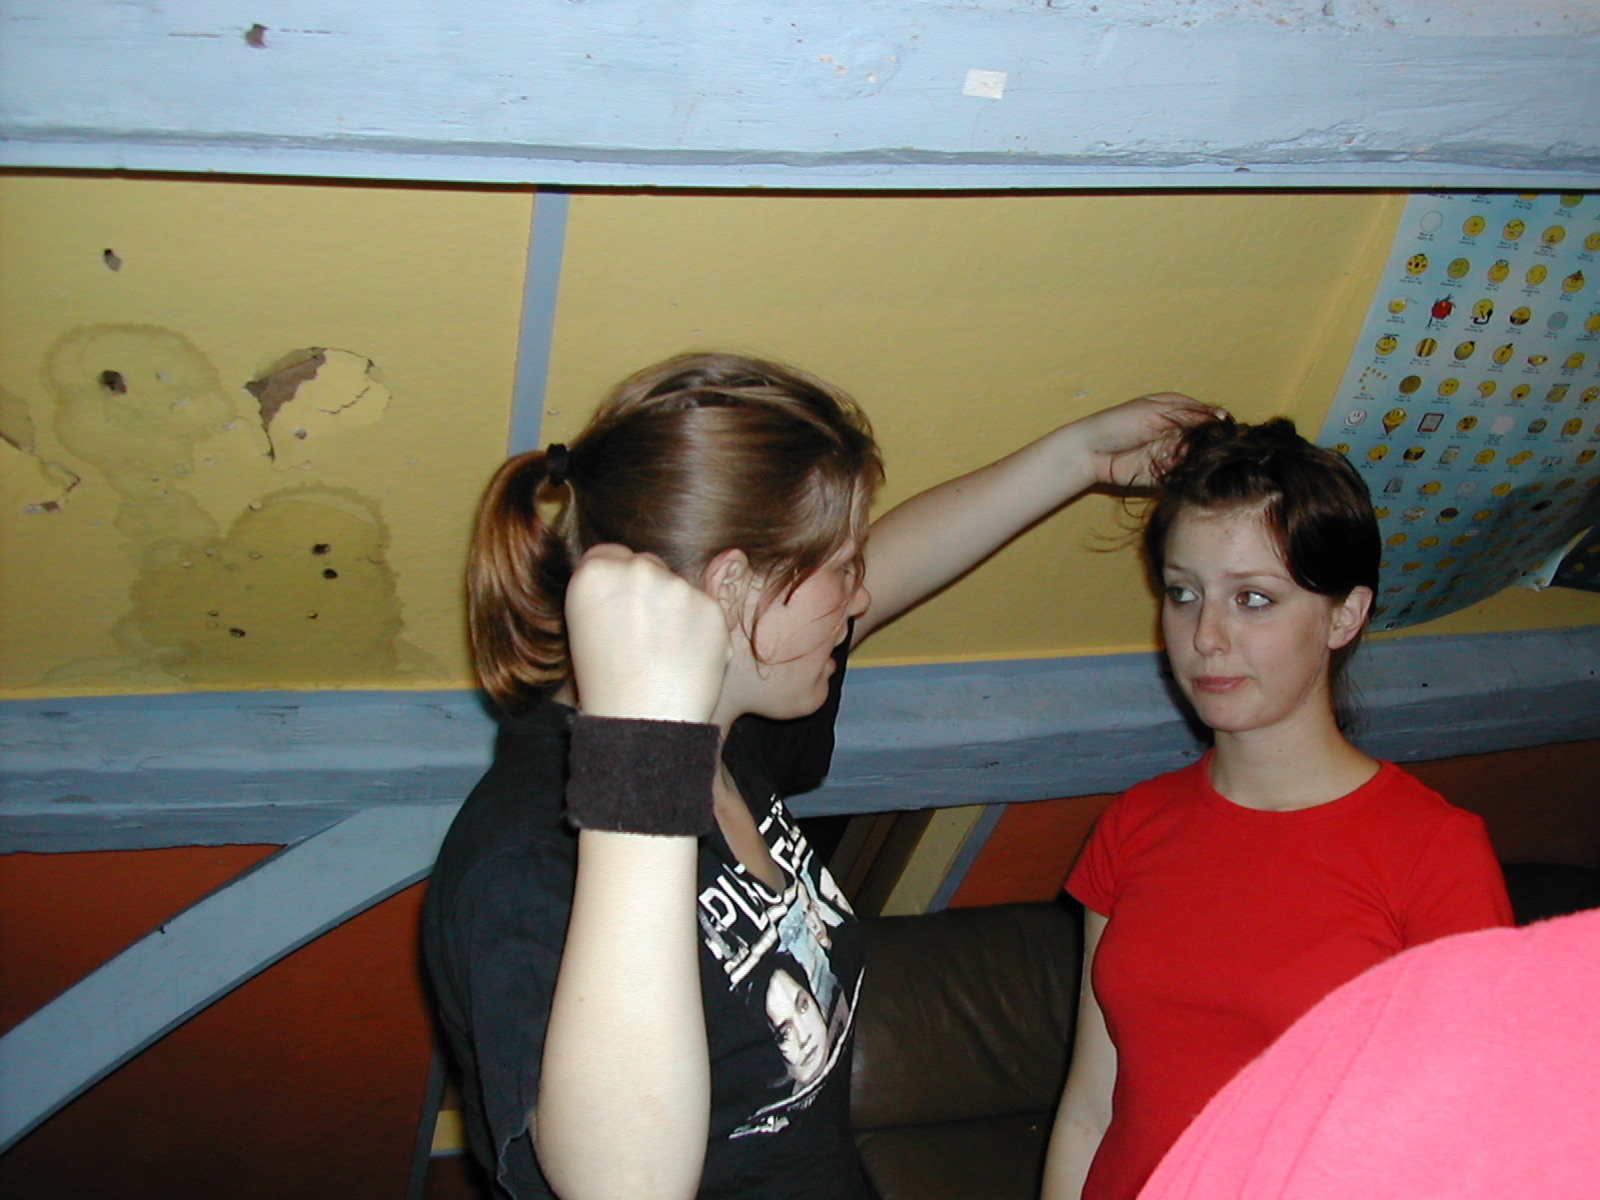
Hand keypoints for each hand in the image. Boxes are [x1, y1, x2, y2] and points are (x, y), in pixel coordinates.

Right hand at [565, 545, 730, 722]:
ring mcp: (678, 586)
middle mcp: (637, 569)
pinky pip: (705, 608)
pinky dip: (700, 629)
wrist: (642, 724)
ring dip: (676, 609)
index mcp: (594, 573)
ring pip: (679, 586)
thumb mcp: (585, 628)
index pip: (608, 555)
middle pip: (647, 564)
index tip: (618, 609)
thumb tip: (634, 566)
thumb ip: (608, 591)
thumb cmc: (607, 684)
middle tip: (641, 635)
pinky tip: (686, 658)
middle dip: (647, 591)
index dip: (614, 584)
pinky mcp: (712, 607)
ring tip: (663, 653)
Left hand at [1073, 393, 1222, 488]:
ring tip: (1181, 452)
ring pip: (1198, 455)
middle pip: (1206, 437)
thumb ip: (1189, 415)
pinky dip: (1185, 470)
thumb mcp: (1156, 412)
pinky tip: (1178, 466)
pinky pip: (1185, 472)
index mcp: (1178, 408)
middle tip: (1195, 441)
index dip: (1216, 422)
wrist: (1093, 452)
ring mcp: (1174, 451)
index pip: (1208, 414)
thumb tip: (1221, 417)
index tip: (1222, 427)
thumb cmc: (1120, 423)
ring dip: (1194, 456)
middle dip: (1206, 441)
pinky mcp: (1167, 472)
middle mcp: (1179, 430)